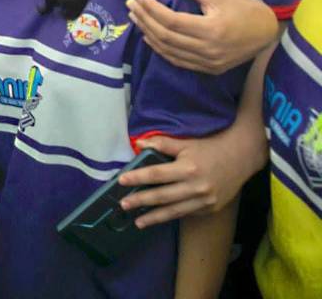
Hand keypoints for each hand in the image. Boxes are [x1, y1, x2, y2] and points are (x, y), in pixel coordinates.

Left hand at [117, 131, 264, 226]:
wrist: (242, 158)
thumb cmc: (210, 147)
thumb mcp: (186, 142)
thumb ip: (162, 143)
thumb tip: (138, 143)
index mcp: (188, 168)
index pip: (156, 174)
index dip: (137, 178)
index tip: (121, 181)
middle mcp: (196, 186)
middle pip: (162, 196)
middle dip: (141, 201)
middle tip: (123, 205)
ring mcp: (205, 200)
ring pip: (175, 211)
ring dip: (154, 217)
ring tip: (138, 221)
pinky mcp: (211, 208)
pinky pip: (188, 213)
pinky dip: (173, 216)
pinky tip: (159, 218)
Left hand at [126, 0, 278, 73]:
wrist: (266, 32)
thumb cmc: (242, 7)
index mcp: (212, 29)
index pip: (172, 20)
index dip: (151, 8)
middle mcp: (209, 49)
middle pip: (165, 36)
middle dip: (144, 19)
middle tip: (131, 5)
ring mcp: (208, 62)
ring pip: (168, 50)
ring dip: (148, 33)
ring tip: (136, 18)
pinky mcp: (208, 69)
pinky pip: (177, 60)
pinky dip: (160, 49)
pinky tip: (149, 36)